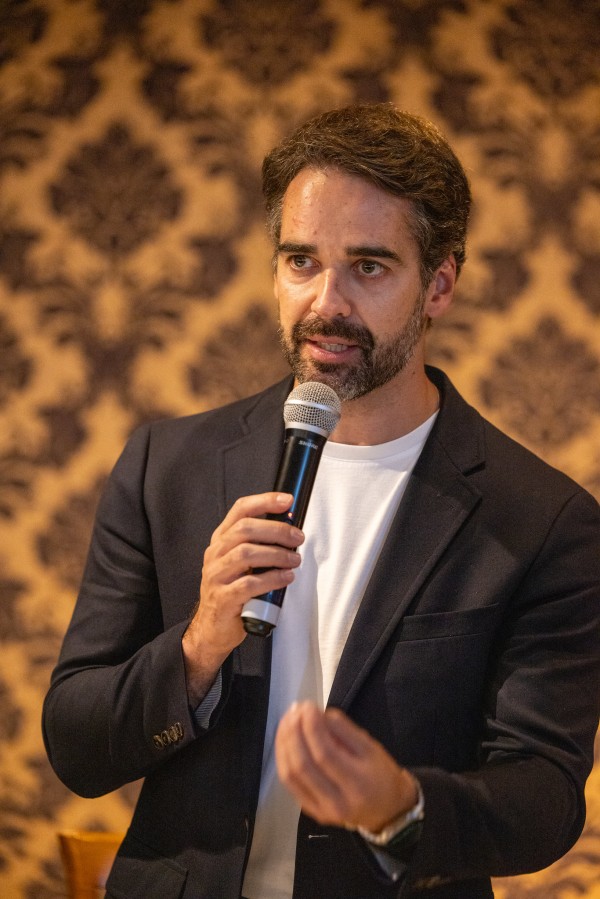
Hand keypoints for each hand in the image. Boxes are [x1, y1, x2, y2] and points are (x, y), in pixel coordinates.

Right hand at [182, 492, 303, 703]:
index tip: (288, 501)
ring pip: (246, 554)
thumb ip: (259, 545)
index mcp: (220, 540)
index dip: (265, 501)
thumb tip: (290, 529)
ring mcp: (215, 575)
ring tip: (294, 560)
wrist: (212, 628)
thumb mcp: (242, 564)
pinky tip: (286, 578)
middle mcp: (215, 554)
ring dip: (277, 554)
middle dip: (277, 530)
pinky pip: (249, 583)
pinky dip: (272, 578)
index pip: (240, 510)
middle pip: (245, 530)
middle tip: (298, 537)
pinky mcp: (222, 598)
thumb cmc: (233, 591)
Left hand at [275, 701, 417, 832]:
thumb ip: (345, 730)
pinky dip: (283, 758)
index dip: (311, 727)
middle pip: (304, 765)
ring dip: (284, 743)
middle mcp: (337, 802)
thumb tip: (318, 715)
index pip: (325, 754)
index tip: (308, 706)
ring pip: (290, 775)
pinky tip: (285, 740)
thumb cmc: (382, 774)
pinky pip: (289, 784)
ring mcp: (321, 810)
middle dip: (294, 733)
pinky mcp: (311, 812)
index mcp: (358, 784)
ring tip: (287, 721)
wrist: (387, 811)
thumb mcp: (372, 748)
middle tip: (295, 710)